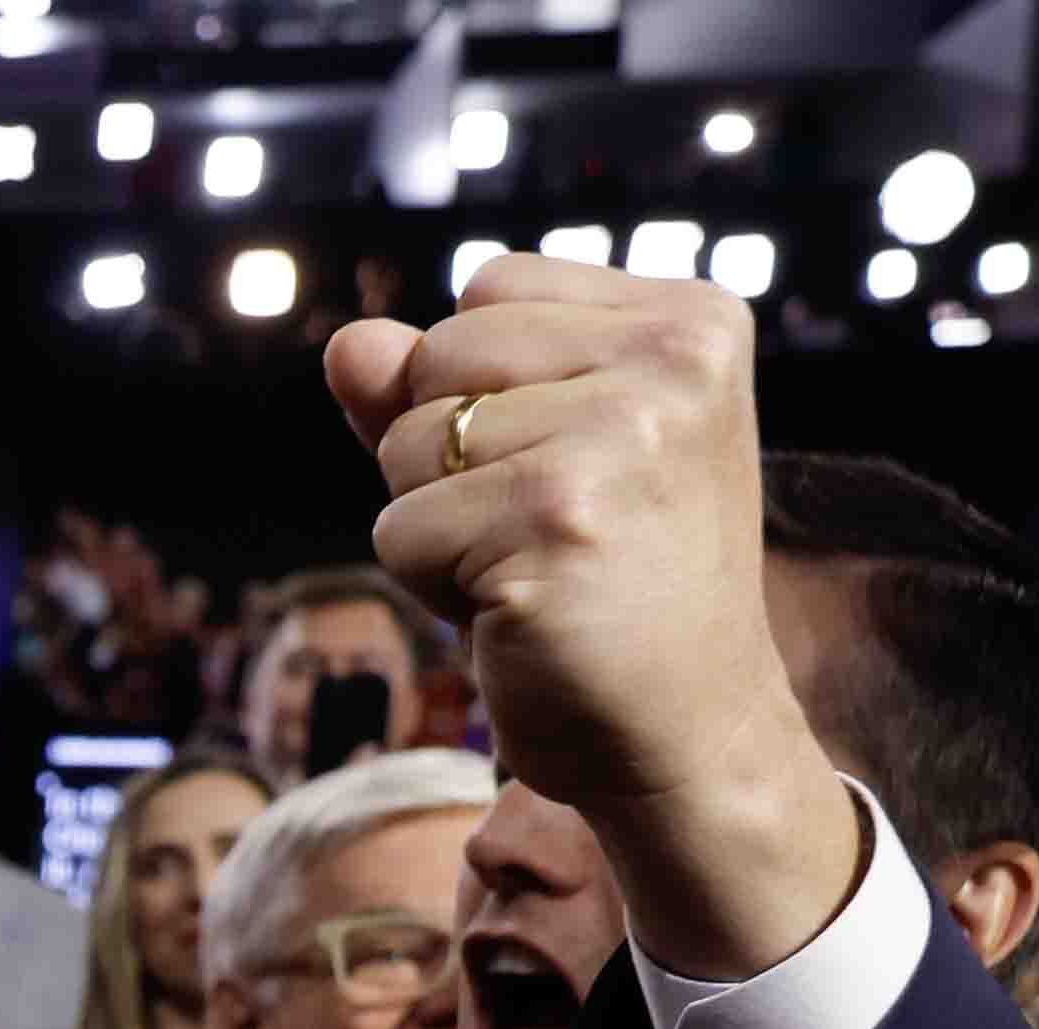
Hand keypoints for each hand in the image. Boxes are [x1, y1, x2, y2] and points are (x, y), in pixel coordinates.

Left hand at [322, 258, 854, 975]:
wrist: (687, 731)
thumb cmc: (608, 587)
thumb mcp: (530, 458)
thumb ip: (433, 388)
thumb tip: (347, 342)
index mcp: (691, 321)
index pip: (489, 288)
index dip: (482, 389)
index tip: (571, 466)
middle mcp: (672, 362)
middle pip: (435, 359)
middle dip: (447, 458)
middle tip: (548, 531)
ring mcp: (621, 438)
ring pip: (405, 447)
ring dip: (439, 527)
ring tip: (537, 569)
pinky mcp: (558, 522)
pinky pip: (399, 531)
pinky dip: (433, 585)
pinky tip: (524, 613)